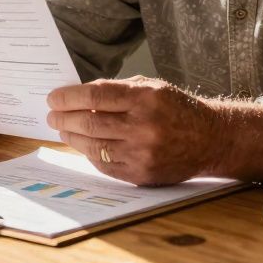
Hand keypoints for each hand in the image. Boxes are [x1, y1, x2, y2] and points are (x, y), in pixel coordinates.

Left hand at [46, 76, 217, 185]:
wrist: (209, 139)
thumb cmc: (176, 108)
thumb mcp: (152, 88)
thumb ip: (117, 90)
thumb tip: (78, 96)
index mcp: (146, 98)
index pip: (96, 96)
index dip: (69, 97)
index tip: (53, 98)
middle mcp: (144, 126)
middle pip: (90, 122)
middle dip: (64, 118)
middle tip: (52, 115)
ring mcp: (143, 153)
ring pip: (94, 146)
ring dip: (73, 137)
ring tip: (64, 129)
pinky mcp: (142, 174)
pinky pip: (106, 165)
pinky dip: (91, 154)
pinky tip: (84, 145)